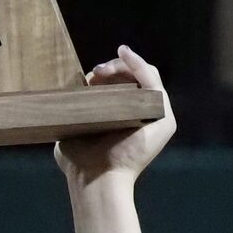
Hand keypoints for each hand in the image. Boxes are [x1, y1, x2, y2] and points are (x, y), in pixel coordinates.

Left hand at [53, 46, 175, 185]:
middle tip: (95, 72)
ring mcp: (157, 117)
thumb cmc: (79, 161)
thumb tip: (68, 86)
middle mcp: (145, 116)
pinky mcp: (165, 119)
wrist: (94, 179)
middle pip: (136, 77)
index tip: (88, 75)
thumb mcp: (72, 127)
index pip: (124, 84)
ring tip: (103, 68)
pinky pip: (153, 82)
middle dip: (115, 67)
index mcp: (126, 117)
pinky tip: (124, 53)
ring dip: (124, 64)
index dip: (108, 73)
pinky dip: (139, 65)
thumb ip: (74, 109)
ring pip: (146, 75)